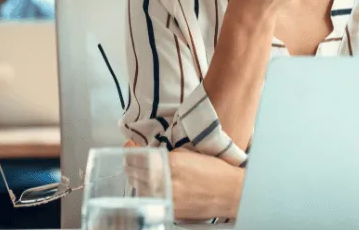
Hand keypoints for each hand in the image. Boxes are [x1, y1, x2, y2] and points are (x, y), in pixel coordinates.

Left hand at [124, 140, 242, 220]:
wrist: (230, 193)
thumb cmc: (214, 171)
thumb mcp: (189, 153)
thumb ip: (167, 153)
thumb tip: (147, 152)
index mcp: (170, 163)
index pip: (138, 157)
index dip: (130, 151)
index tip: (128, 148)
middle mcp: (166, 182)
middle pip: (134, 173)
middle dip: (131, 166)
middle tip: (132, 160)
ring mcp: (167, 198)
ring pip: (139, 189)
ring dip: (137, 180)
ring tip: (139, 174)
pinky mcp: (170, 210)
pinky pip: (150, 201)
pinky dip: (146, 193)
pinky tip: (150, 187)